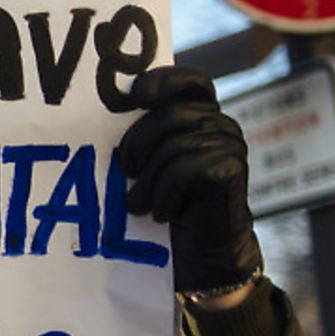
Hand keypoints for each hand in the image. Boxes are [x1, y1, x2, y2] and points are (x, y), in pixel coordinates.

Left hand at [118, 66, 262, 293]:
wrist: (202, 255)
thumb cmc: (168, 207)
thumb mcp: (151, 166)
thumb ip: (144, 138)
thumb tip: (103, 118)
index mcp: (201, 116)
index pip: (189, 81)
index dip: (165, 80)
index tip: (136, 95)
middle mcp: (220, 125)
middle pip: (170, 114)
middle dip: (138, 143)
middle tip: (126, 172)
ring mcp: (230, 146)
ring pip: (175, 145)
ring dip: (148, 180)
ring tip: (139, 204)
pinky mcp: (231, 170)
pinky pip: (185, 169)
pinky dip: (164, 194)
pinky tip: (163, 213)